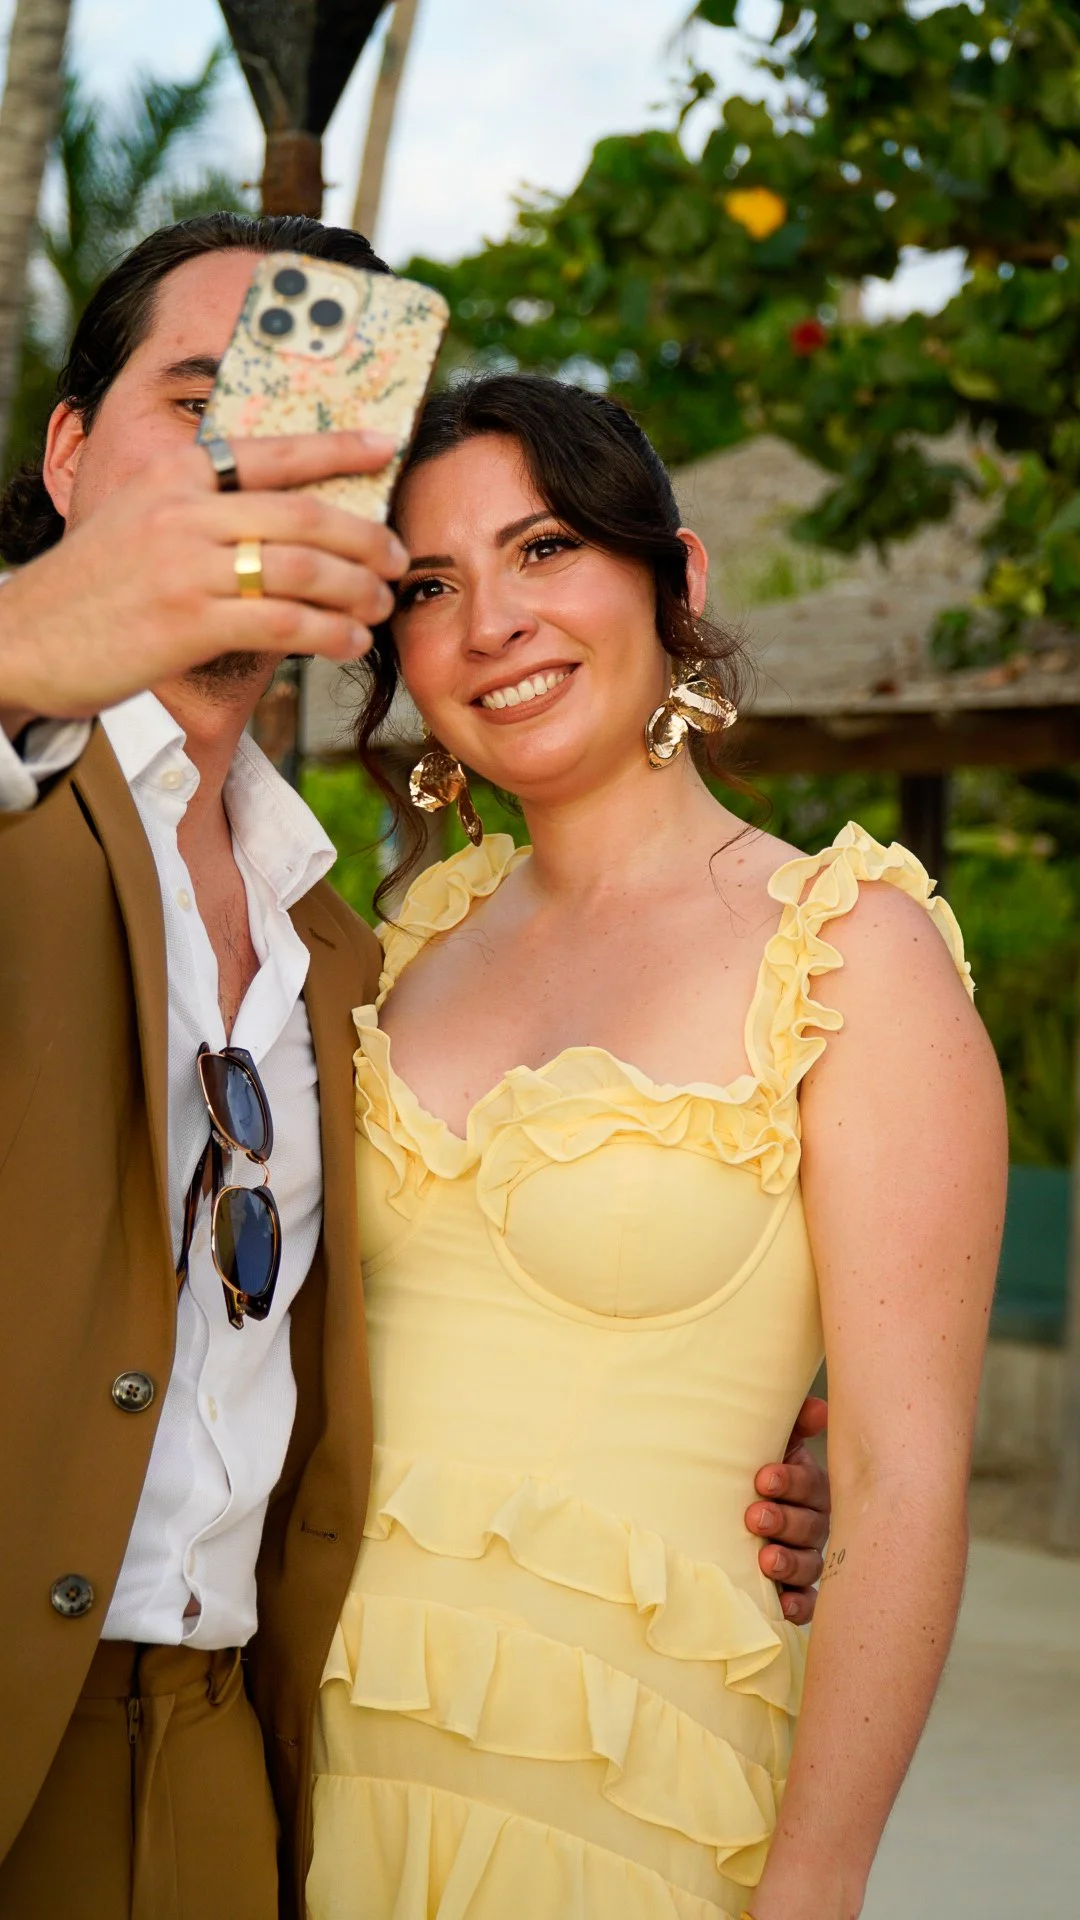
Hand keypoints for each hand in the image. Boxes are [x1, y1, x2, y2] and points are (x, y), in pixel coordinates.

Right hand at [0, 429, 404, 723]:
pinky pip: (284, 624)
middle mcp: (183, 511)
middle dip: (366, 537)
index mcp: (175, 476)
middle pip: (304, 516)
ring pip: (303, 570)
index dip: (338, 447)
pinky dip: (329, 633)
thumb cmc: (89, 591)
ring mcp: (186, 566)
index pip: (272, 451)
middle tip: (397, 557)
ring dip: (357, 591)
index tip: (385, 445)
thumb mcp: (136, 521)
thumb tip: (274, 521)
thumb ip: (198, 512)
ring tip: (379, 606)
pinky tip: (349, 643)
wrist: (20, 640)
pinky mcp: (188, 623)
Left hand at [745, 1395, 829, 1623]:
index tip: (762, 1479)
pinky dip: (797, 1604)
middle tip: (755, 1518)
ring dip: (788, 1563)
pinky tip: (782, 1606)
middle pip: (809, 1525)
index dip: (789, 1481)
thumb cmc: (756, 1471)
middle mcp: (813, 1523)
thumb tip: (819, 1409)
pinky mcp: (795, 1591)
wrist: (733, 1507)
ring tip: (765, 1560)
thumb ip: (792, 1424)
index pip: (808, 1484)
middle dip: (783, 1521)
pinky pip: (805, 1602)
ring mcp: (806, 1558)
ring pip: (808, 1564)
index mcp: (809, 1486)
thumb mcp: (772, 1444)